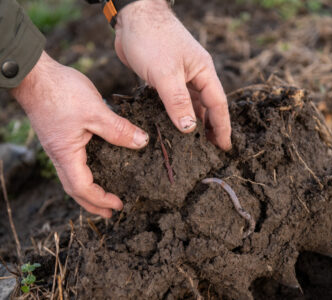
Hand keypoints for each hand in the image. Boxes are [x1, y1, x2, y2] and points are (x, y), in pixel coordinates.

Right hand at [11, 52, 148, 217]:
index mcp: (66, 154)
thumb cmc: (61, 92)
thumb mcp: (96, 112)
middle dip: (93, 203)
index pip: (83, 188)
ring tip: (104, 196)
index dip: (101, 199)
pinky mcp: (60, 137)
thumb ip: (119, 130)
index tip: (119, 204)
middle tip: (110, 212)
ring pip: (73, 177)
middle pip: (74, 189)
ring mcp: (58, 146)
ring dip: (88, 190)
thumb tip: (142, 143)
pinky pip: (73, 163)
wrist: (35, 74)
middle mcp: (60, 155)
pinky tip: (97, 166)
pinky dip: (86, 173)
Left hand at [114, 0, 231, 149]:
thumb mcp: (165, 73)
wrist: (132, 17)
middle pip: (208, 107)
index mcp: (203, 72)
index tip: (225, 147)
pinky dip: (177, 114)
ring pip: (192, 105)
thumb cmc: (152, 38)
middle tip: (211, 151)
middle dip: (211, 129)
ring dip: (194, 123)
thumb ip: (177, 101)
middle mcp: (195, 75)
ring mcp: (180, 76)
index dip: (222, 127)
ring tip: (194, 144)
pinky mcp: (165, 78)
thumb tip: (189, 128)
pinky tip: (174, 126)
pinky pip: (176, 101)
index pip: (218, 105)